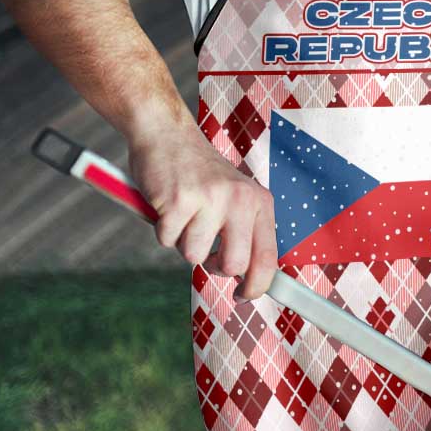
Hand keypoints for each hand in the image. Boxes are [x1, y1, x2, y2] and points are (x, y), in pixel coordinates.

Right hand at [128, 124, 277, 299]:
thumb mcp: (236, 197)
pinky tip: (168, 206)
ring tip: (185, 215)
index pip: (268, 257)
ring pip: (194, 256)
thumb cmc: (200, 174)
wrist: (167, 134)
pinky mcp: (179, 200)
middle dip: (215, 267)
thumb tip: (250, 280)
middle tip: (206, 250)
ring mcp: (210, 199)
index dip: (257, 286)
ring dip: (184, 242)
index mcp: (259, 202)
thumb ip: (245, 232)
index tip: (245, 296)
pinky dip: (163, 230)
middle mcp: (240, 200)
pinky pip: (167, 241)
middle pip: (234, 265)